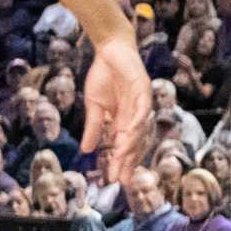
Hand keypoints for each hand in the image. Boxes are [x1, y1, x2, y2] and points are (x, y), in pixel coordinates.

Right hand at [81, 35, 151, 183]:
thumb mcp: (94, 105)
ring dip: (131, 145)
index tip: (114, 180)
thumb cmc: (103, 76)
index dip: (121, 162)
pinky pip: (142, 109)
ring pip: (140, 129)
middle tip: (120, 179)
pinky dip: (136, 122)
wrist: (110, 50)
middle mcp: (136, 115)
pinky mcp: (144, 89)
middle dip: (127, 161)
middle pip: (135, 143)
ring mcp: (142, 103)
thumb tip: (86, 150)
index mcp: (124, 120)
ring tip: (122, 160)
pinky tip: (130, 134)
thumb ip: (94, 127)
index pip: (125, 146)